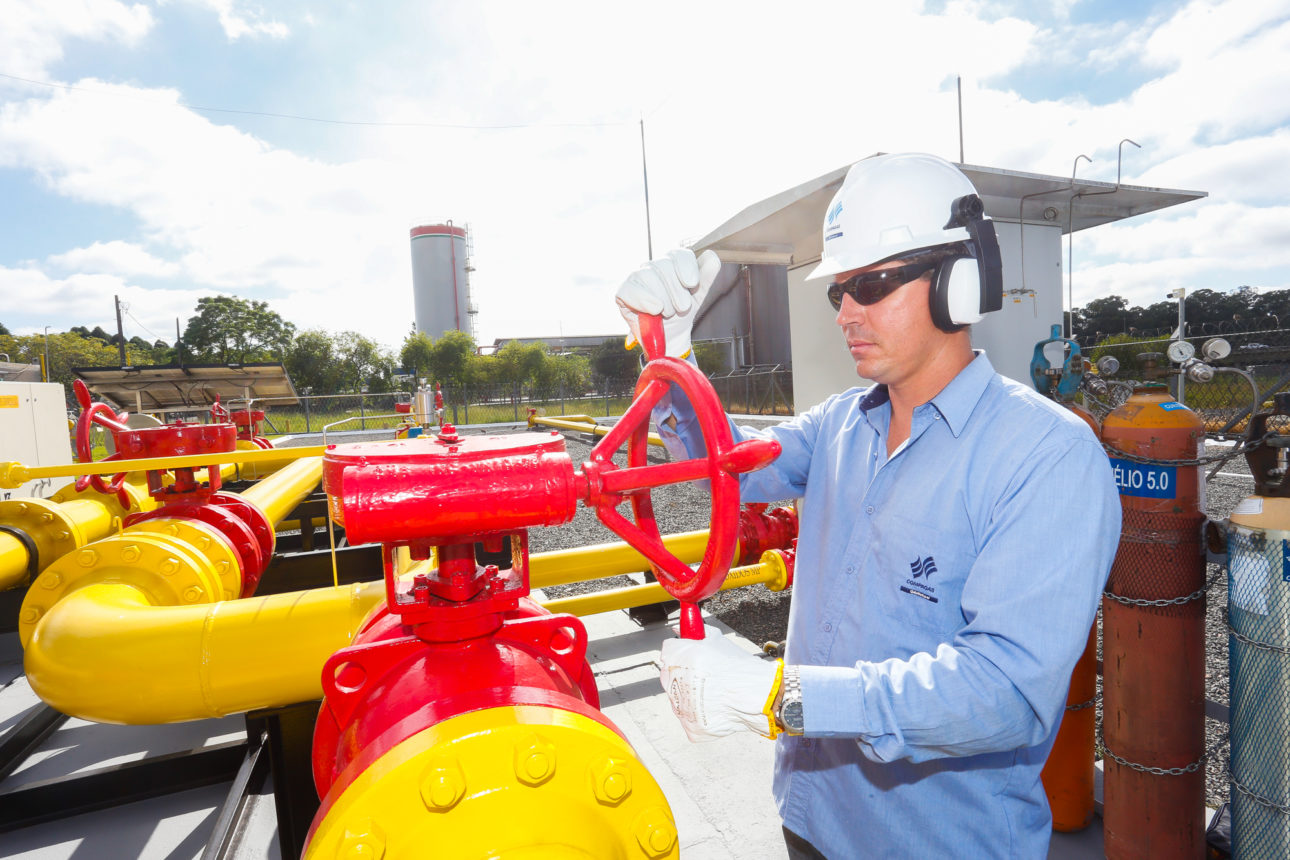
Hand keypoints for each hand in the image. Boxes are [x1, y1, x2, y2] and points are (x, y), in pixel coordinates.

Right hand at [616, 248, 721, 358]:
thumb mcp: (697, 297)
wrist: (668, 338)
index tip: (692, 284)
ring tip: (667, 313)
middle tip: (682, 308)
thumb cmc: (680, 315)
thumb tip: (712, 256)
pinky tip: (654, 310)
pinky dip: (644, 300)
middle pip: (664, 266)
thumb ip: (706, 277)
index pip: (679, 254)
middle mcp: (654, 266)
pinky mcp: (624, 292)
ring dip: (663, 300)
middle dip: (676, 291)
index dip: (686, 267)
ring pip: (648, 277)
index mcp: (672, 263)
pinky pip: (631, 290)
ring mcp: (637, 277)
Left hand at [658, 624, 780, 741]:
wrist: (760, 696)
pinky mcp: (692, 728)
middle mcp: (676, 682)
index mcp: (680, 657)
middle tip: (705, 675)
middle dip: (684, 674)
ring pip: (678, 699)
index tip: (690, 655)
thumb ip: (697, 633)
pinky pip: (690, 720)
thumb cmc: (742, 669)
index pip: (668, 650)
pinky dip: (700, 716)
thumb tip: (684, 627)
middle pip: (670, 675)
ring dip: (690, 695)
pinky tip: (716, 707)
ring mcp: (682, 708)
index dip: (682, 652)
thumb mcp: (718, 641)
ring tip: (714, 692)